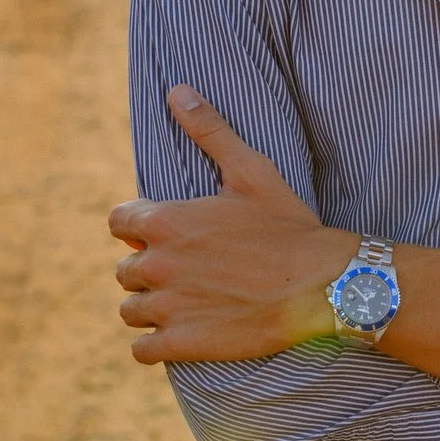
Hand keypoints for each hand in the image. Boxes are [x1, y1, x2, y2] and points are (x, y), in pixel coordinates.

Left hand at [108, 85, 358, 363]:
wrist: (321, 286)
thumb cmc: (288, 225)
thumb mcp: (252, 171)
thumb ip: (209, 130)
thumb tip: (177, 90)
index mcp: (166, 221)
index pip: (118, 221)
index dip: (141, 225)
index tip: (168, 232)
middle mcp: (157, 264)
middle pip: (125, 268)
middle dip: (150, 267)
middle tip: (189, 269)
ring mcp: (167, 307)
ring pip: (130, 310)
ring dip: (151, 306)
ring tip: (186, 301)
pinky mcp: (180, 344)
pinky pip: (141, 350)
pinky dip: (156, 344)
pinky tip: (182, 333)